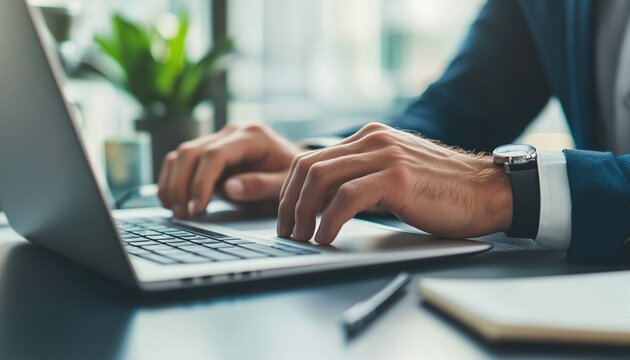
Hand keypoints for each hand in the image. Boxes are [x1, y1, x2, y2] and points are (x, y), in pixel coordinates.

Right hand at [158, 123, 302, 217]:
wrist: (296, 168)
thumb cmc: (292, 176)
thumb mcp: (284, 184)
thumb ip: (260, 186)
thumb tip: (229, 188)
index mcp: (252, 136)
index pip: (215, 155)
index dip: (201, 182)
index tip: (197, 208)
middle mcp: (232, 132)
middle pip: (191, 152)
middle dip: (181, 184)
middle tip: (182, 214)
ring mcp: (218, 139)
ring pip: (181, 155)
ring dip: (172, 183)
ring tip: (177, 212)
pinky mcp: (209, 152)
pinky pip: (181, 161)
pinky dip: (172, 181)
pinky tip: (174, 202)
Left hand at [277, 123, 512, 243]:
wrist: (488, 191)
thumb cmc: (444, 191)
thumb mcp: (396, 174)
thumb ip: (364, 176)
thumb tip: (326, 203)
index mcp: (369, 138)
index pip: (312, 159)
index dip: (290, 191)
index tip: (286, 217)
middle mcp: (373, 140)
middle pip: (308, 167)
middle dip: (288, 203)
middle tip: (287, 232)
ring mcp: (386, 156)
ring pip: (321, 179)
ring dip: (302, 213)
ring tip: (301, 238)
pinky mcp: (398, 178)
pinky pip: (346, 197)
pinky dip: (329, 221)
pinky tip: (326, 238)